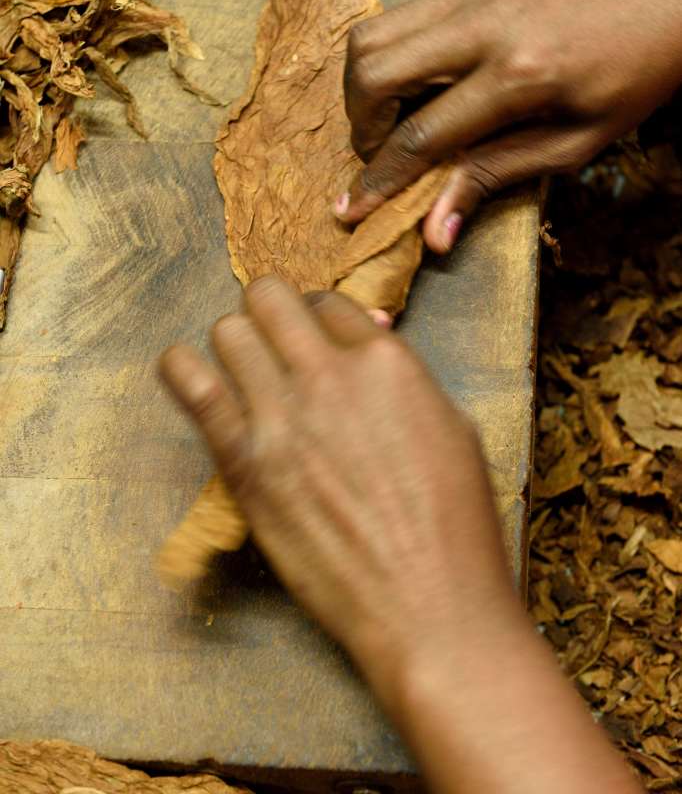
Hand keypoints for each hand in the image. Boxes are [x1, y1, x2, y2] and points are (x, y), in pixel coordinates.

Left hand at [160, 276, 518, 695]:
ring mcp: (282, 415)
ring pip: (228, 331)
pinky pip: (191, 384)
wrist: (428, 606)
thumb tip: (369, 340)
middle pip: (269, 297)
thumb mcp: (451, 428)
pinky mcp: (244, 460)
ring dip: (234, 345)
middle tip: (274, 345)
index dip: (319, 320)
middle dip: (270, 314)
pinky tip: (186, 373)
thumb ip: (402, 379)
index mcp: (387, 362)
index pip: (329, 302)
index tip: (314, 343)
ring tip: (242, 374)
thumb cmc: (454, 525)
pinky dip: (181, 369)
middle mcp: (330, 374)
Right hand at [338, 0, 681, 252]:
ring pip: (370, 37)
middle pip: (374, 74)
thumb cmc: (630, 80)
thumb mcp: (572, 145)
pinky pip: (397, 18)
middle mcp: (483, 25)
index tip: (352, 210)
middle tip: (381, 154)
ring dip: (363, 89)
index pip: (420, 135)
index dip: (379, 180)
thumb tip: (434, 233)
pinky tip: (413, 85)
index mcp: (518, 75)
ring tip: (389, 121)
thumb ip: (494, 178)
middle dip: (360, 128)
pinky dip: (385, 58)